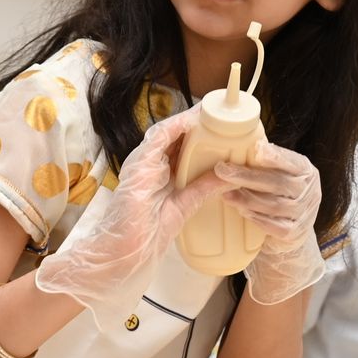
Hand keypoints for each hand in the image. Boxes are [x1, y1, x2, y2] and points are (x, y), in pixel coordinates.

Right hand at [34, 109, 224, 321]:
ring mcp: (142, 161)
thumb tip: (230, 175)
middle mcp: (150, 163)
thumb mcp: (186, 204)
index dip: (198, 133)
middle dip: (196, 122)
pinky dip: (176, 127)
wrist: (127, 248)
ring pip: (167, 132)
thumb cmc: (149, 232)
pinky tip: (192, 120)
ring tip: (209, 109)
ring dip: (188, 119)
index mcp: (159, 173)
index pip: (180, 146)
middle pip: (175, 136)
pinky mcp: (139, 163)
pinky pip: (159, 138)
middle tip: (219, 111)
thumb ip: (205, 187)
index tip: (220, 124)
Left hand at [213, 140, 324, 304]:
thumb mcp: (279, 173)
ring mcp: (304, 213)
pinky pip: (274, 226)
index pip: (291, 161)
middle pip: (277, 183)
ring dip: (247, 199)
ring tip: (225, 194)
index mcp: (305, 170)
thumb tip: (235, 141)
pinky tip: (242, 212)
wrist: (293, 228)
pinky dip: (256, 218)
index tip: (256, 149)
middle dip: (247, 177)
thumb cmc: (279, 193)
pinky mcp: (295, 233)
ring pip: (274, 205)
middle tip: (222, 171)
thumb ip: (264, 160)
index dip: (275, 156)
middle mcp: (310, 191)